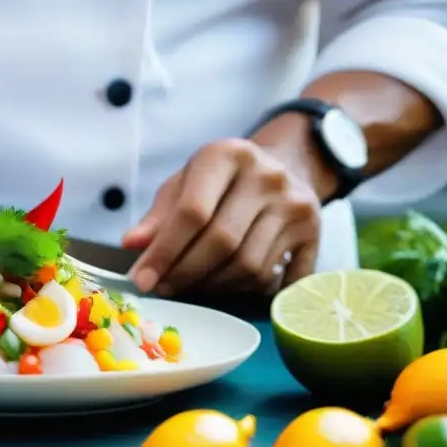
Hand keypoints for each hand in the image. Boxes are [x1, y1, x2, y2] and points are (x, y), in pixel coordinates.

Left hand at [122, 138, 321, 295]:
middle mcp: (267, 176)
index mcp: (228, 155)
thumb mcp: (185, 183)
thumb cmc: (221, 181)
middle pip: (222, 241)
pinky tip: (225, 286)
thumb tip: (132, 245)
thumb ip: (158, 215)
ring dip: (212, 286)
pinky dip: (244, 291)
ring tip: (190, 286)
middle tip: (163, 289)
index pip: (192, 211)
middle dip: (185, 273)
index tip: (143, 279)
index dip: (164, 251)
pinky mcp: (314, 232)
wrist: (285, 166)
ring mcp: (295, 204)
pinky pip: (273, 279)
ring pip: (248, 265)